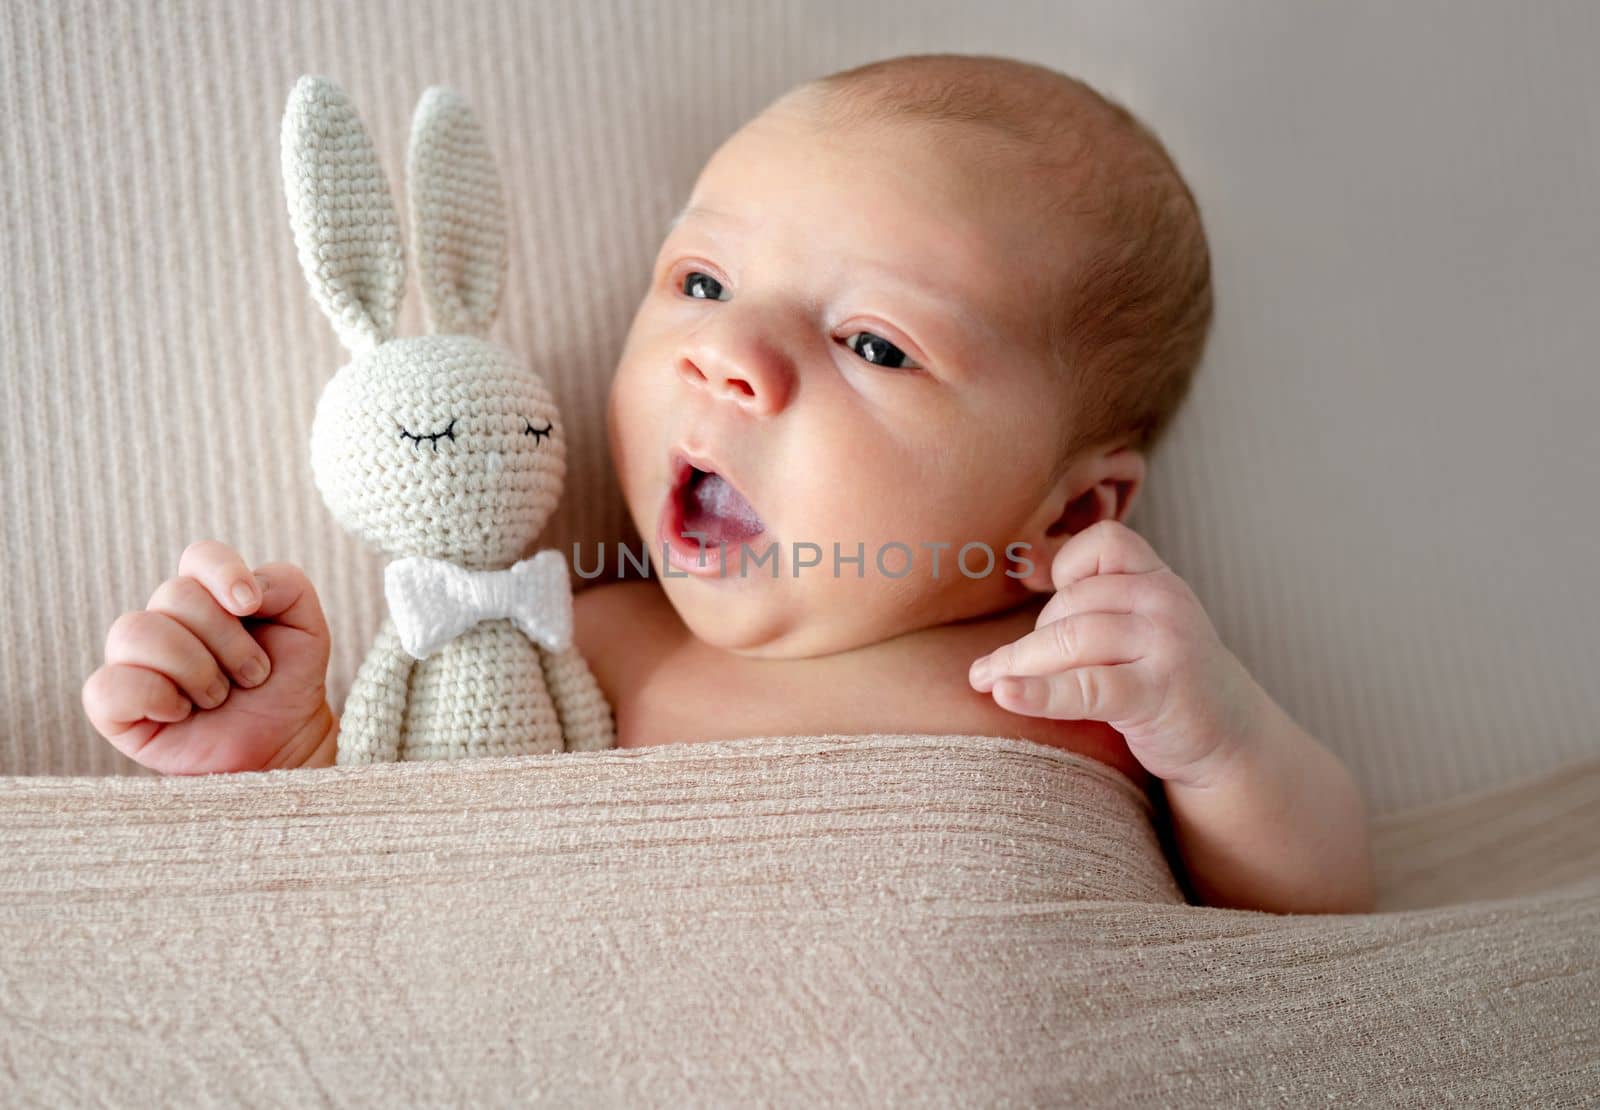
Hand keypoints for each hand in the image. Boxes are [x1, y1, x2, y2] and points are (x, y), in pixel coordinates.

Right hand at [82, 540, 333, 774]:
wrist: (285, 745)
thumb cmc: (287, 683)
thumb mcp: (307, 628)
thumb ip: (287, 586)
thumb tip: (244, 587)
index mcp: (208, 596)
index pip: (199, 556)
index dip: (224, 573)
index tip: (250, 605)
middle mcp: (165, 621)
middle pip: (173, 595)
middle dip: (227, 640)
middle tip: (253, 674)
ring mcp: (135, 662)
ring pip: (135, 632)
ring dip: (195, 669)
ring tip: (220, 696)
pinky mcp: (115, 708)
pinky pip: (107, 686)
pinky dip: (154, 697)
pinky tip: (182, 712)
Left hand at [968, 520, 1264, 786]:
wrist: (1229, 735)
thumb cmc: (1162, 676)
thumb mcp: (1138, 623)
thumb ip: (1093, 598)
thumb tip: (1024, 565)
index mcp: (1157, 578)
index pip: (1101, 545)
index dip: (1063, 567)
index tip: (1042, 597)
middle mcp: (1165, 601)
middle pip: (1072, 602)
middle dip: (1030, 638)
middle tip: (999, 668)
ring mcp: (1167, 645)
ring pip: (1072, 638)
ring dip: (1019, 662)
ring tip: (987, 681)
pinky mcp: (1158, 692)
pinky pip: (1088, 686)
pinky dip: (1041, 692)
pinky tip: (1005, 694)